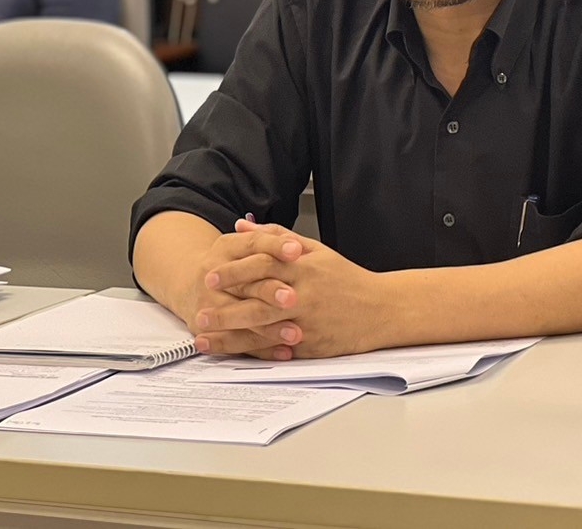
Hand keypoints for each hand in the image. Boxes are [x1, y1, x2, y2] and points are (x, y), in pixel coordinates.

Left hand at [196, 219, 394, 358]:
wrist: (380, 310)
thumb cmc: (346, 280)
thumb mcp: (315, 251)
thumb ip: (277, 238)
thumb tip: (243, 226)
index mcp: (305, 268)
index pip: (264, 265)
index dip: (235, 270)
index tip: (212, 275)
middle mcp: (305, 294)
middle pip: (259, 300)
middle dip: (226, 307)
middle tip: (201, 309)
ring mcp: (307, 321)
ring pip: (263, 328)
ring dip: (231, 334)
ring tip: (205, 335)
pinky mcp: (311, 344)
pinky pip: (277, 349)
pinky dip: (252, 352)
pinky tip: (232, 353)